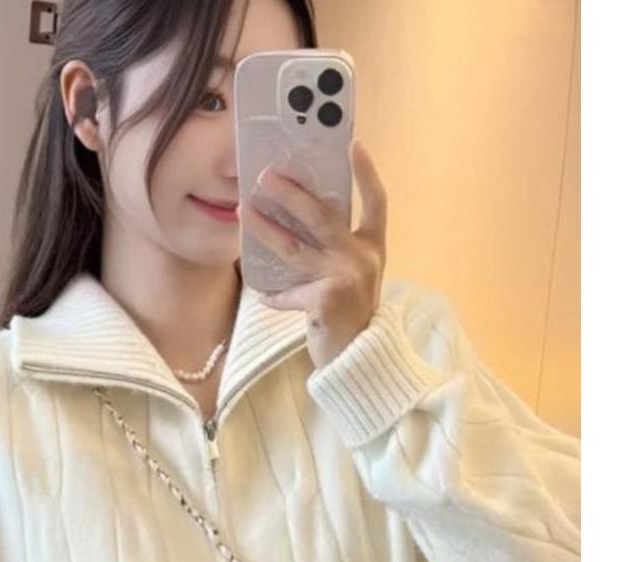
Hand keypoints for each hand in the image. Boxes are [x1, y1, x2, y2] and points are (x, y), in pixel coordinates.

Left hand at [238, 138, 387, 368]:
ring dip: (265, 228)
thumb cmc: (350, 316)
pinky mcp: (325, 299)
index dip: (366, 173)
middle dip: (291, 193)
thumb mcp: (352, 278)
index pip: (376, 202)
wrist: (358, 361)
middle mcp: (362, 258)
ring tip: (242, 212)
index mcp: (372, 248)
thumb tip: (293, 220)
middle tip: (265, 175)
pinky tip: (261, 293)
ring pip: (294, 247)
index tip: (353, 144)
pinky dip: (273, 294)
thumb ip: (335, 251)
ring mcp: (345, 277)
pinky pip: (287, 292)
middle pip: (323, 215)